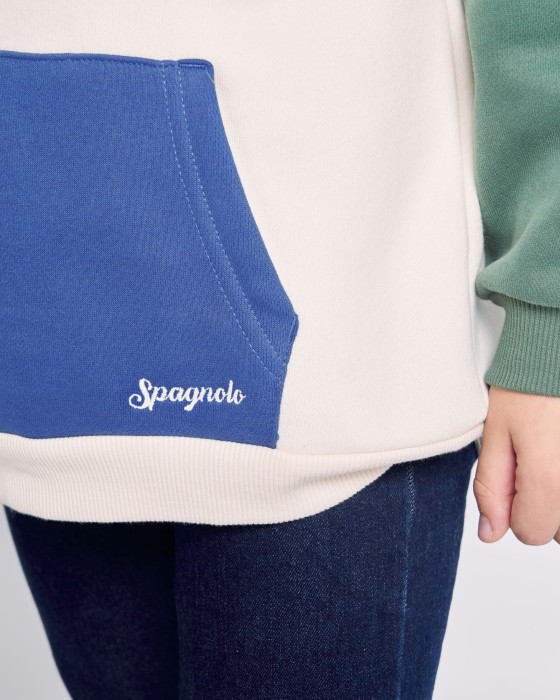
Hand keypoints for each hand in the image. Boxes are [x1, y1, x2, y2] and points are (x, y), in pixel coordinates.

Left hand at [473, 385, 559, 544]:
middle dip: (544, 505)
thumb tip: (490, 534)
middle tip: (538, 458)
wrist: (558, 350)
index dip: (514, 508)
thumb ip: (491, 488)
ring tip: (554, 453)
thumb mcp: (496, 434)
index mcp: (550, 481)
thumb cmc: (528, 386)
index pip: (530, 534)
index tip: (515, 473)